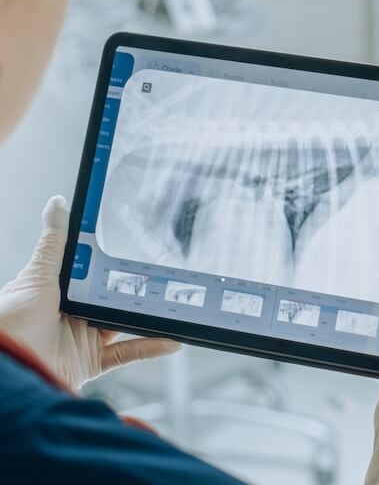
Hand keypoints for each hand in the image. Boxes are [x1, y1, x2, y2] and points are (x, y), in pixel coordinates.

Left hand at [0, 196, 179, 388]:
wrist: (8, 365)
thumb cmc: (12, 320)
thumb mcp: (37, 274)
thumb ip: (55, 243)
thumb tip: (58, 203)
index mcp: (59, 292)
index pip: (92, 271)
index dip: (113, 259)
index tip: (137, 245)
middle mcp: (73, 314)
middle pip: (112, 297)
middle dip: (137, 287)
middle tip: (164, 272)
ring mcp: (83, 338)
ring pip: (124, 323)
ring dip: (148, 315)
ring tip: (172, 302)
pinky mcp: (91, 362)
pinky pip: (127, 353)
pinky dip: (150, 347)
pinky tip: (171, 339)